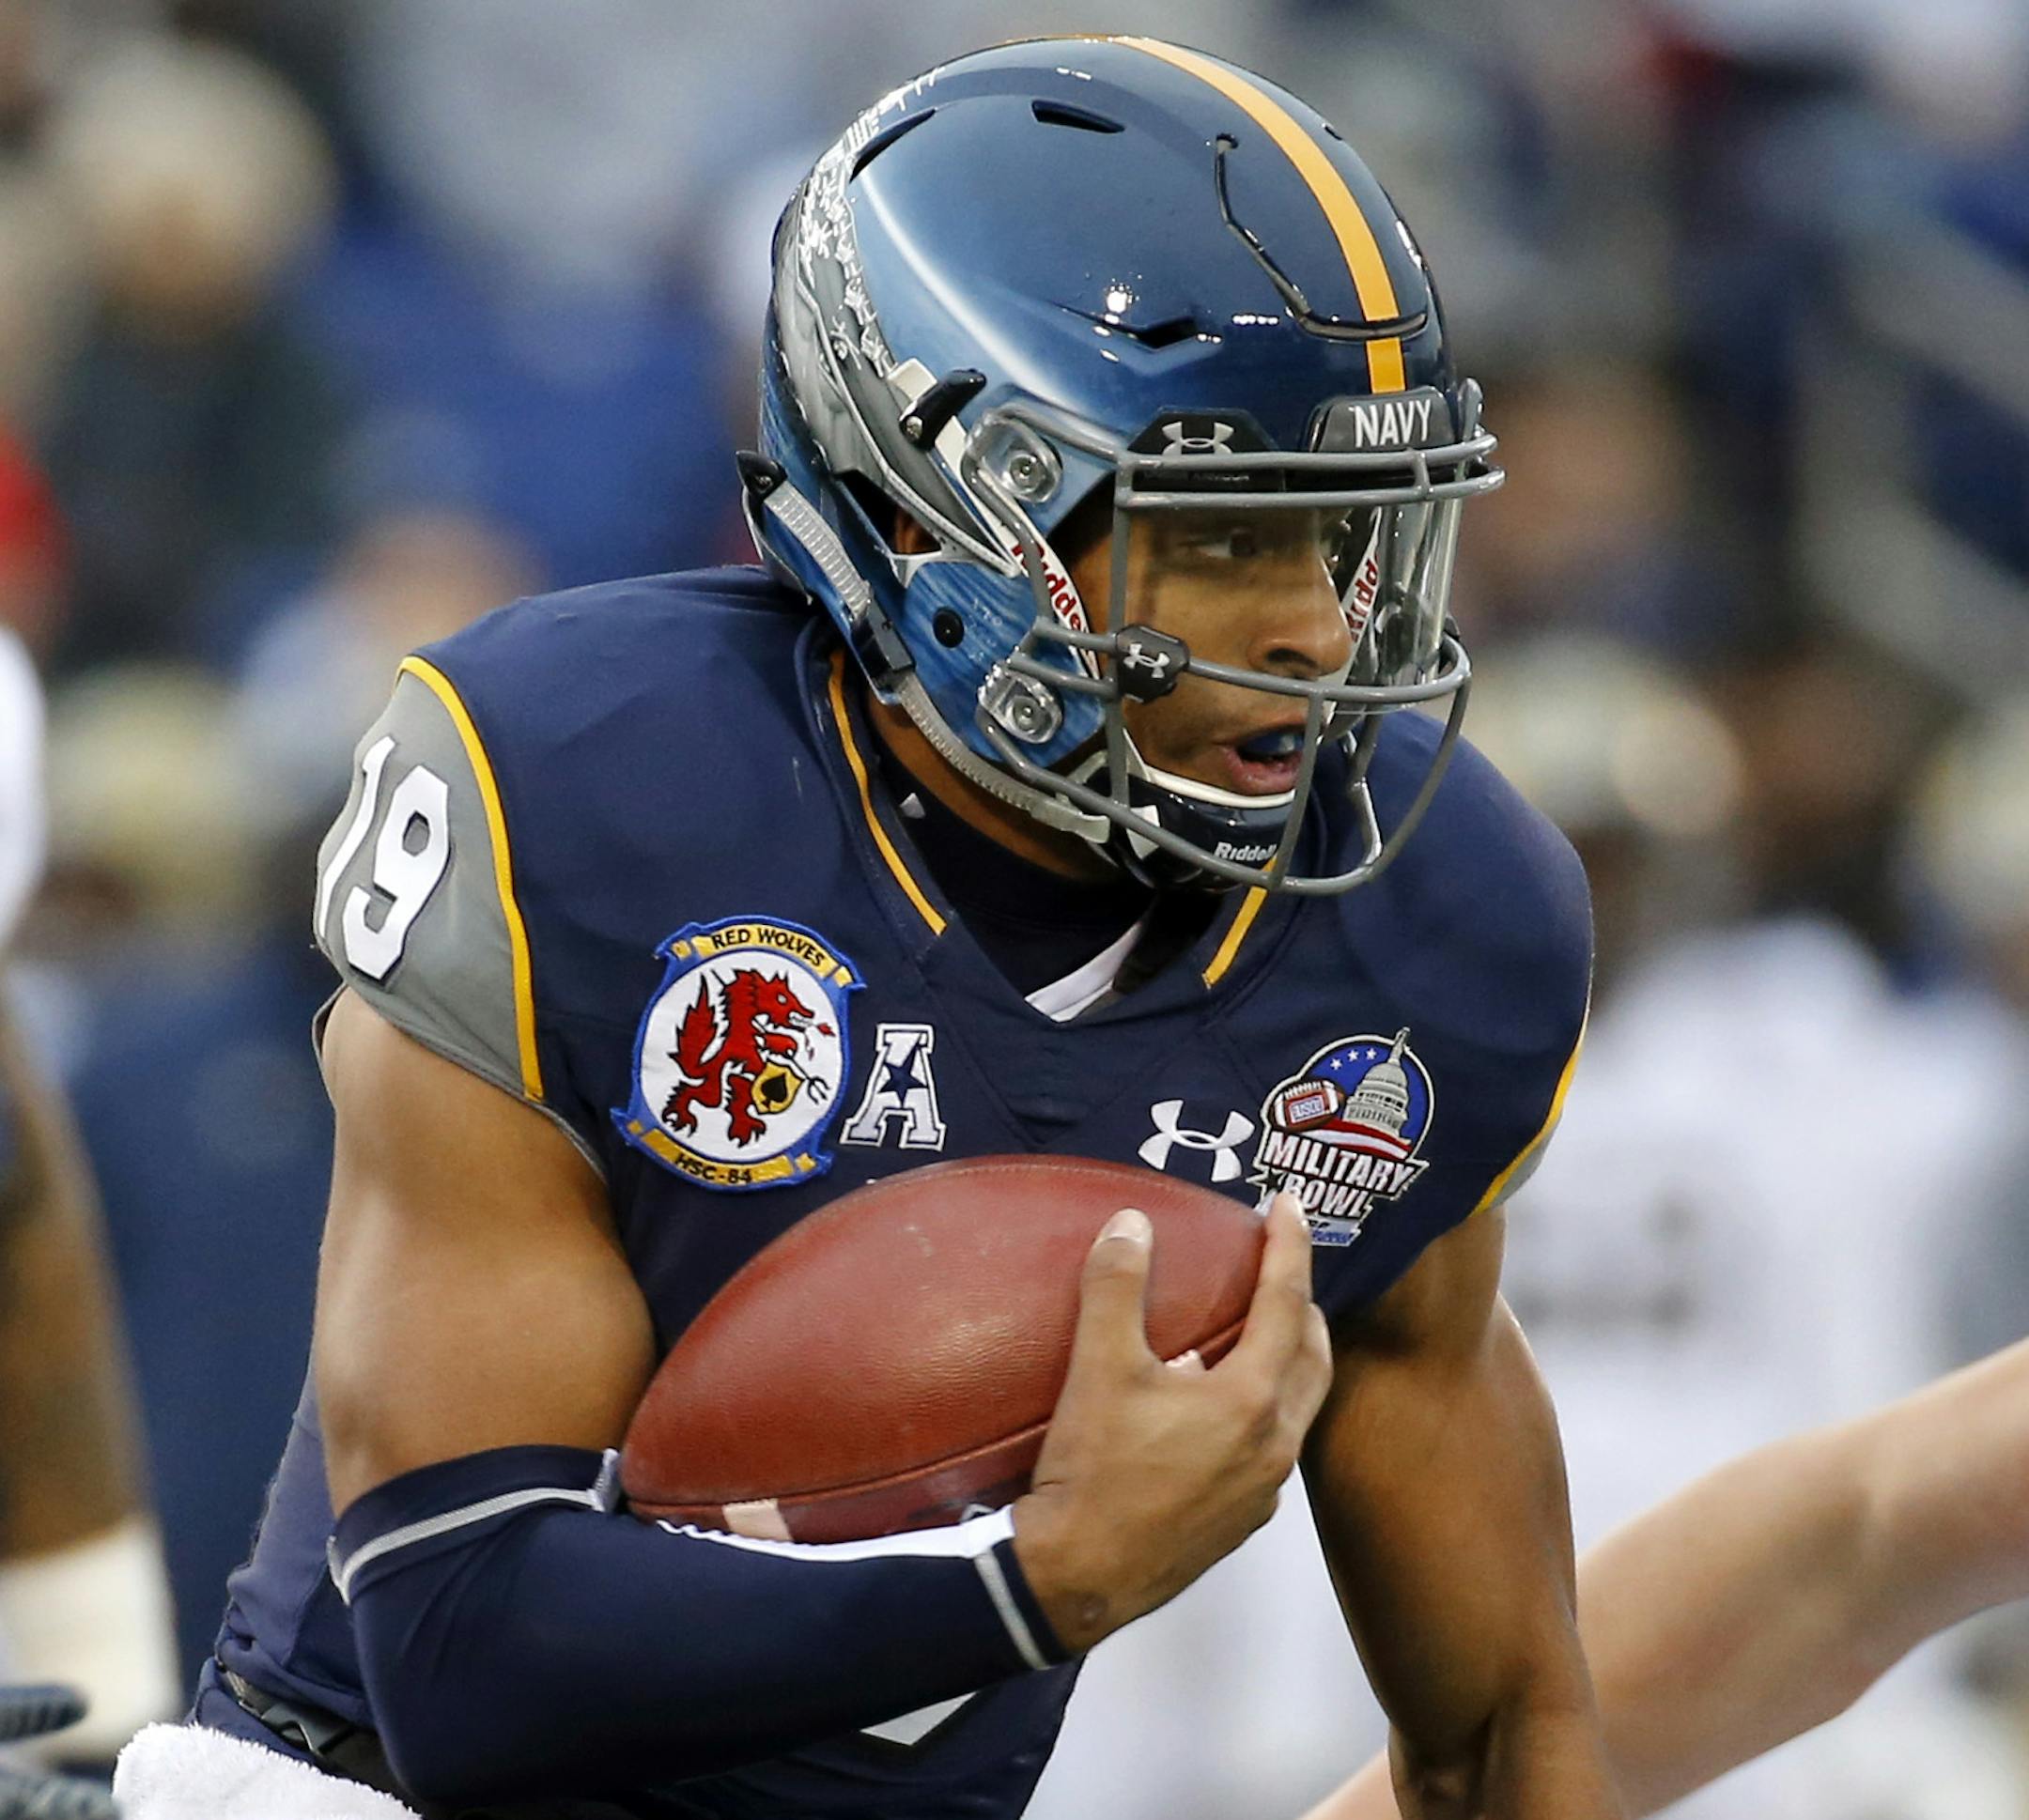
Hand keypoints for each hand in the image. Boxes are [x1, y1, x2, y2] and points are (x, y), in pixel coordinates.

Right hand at [1012, 1191, 1333, 1651]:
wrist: (1080, 1577)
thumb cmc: (1094, 1472)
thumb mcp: (1098, 1369)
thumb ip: (1116, 1287)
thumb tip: (1131, 1224)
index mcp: (1251, 1401)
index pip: (1286, 1304)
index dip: (1289, 1248)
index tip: (1289, 1205)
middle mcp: (1274, 1445)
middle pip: (1313, 1357)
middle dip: (1304, 1305)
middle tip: (1282, 1267)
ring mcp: (1263, 1490)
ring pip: (1298, 1407)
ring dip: (1289, 1359)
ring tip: (1259, 1329)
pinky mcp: (1242, 1521)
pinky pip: (1272, 1448)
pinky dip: (1263, 1409)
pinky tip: (1219, 1406)